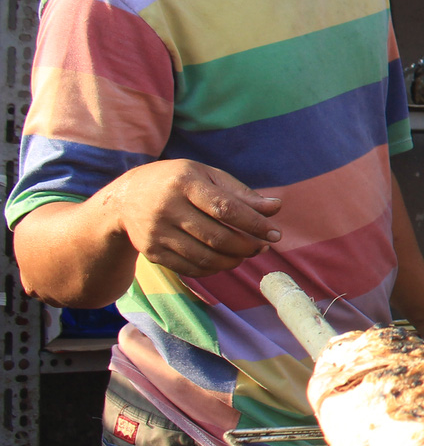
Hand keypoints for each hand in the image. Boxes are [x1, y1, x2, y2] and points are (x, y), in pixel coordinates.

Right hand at [98, 160, 281, 278]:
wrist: (125, 199)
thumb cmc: (178, 183)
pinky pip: (190, 268)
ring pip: (205, 257)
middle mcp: (167, 207)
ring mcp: (157, 232)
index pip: (225, 208)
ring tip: (246, 253)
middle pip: (217, 237)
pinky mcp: (151, 252)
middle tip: (263, 246)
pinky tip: (225, 260)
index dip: (254, 224)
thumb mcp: (207, 177)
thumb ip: (241, 194)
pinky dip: (214, 268)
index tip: (275, 234)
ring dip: (234, 260)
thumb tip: (275, 208)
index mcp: (184, 182)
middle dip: (247, 246)